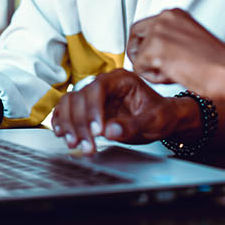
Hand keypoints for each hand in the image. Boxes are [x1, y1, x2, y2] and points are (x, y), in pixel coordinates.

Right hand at [51, 69, 187, 154]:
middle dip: (80, 123)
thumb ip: (133, 125)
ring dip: (69, 125)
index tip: (97, 131)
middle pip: (80, 97)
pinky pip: (67, 111)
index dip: (93, 109)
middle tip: (87, 145)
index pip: (98, 88)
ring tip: (74, 143)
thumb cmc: (161, 115)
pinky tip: (62, 134)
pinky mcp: (88, 109)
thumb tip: (110, 131)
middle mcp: (104, 84)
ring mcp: (94, 96)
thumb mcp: (154, 121)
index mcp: (121, 79)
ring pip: (69, 103)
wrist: (163, 119)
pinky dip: (62, 122)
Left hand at [127, 8, 224, 104]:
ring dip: (149, 68)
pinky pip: (139, 67)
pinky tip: (172, 75)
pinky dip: (153, 77)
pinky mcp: (155, 48)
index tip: (147, 55)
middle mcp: (165, 18)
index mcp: (175, 14)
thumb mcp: (190, 40)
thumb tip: (153, 49)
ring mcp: (159, 31)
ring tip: (172, 72)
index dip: (143, 43)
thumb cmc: (218, 63)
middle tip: (152, 68)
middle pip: (135, 34)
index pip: (145, 25)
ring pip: (137, 53)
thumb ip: (171, 38)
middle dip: (139, 53)